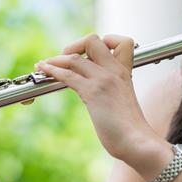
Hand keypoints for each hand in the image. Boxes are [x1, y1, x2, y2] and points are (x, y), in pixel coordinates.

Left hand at [36, 34, 164, 164]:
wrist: (137, 141)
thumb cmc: (131, 128)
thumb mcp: (124, 100)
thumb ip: (114, 90)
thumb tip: (99, 96)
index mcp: (124, 71)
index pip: (119, 41)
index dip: (103, 42)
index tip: (90, 54)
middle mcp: (115, 70)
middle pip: (92, 40)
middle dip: (74, 45)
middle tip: (65, 58)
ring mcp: (104, 79)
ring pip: (74, 57)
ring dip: (55, 59)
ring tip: (44, 64)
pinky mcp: (93, 92)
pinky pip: (68, 74)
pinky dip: (52, 70)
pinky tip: (43, 69)